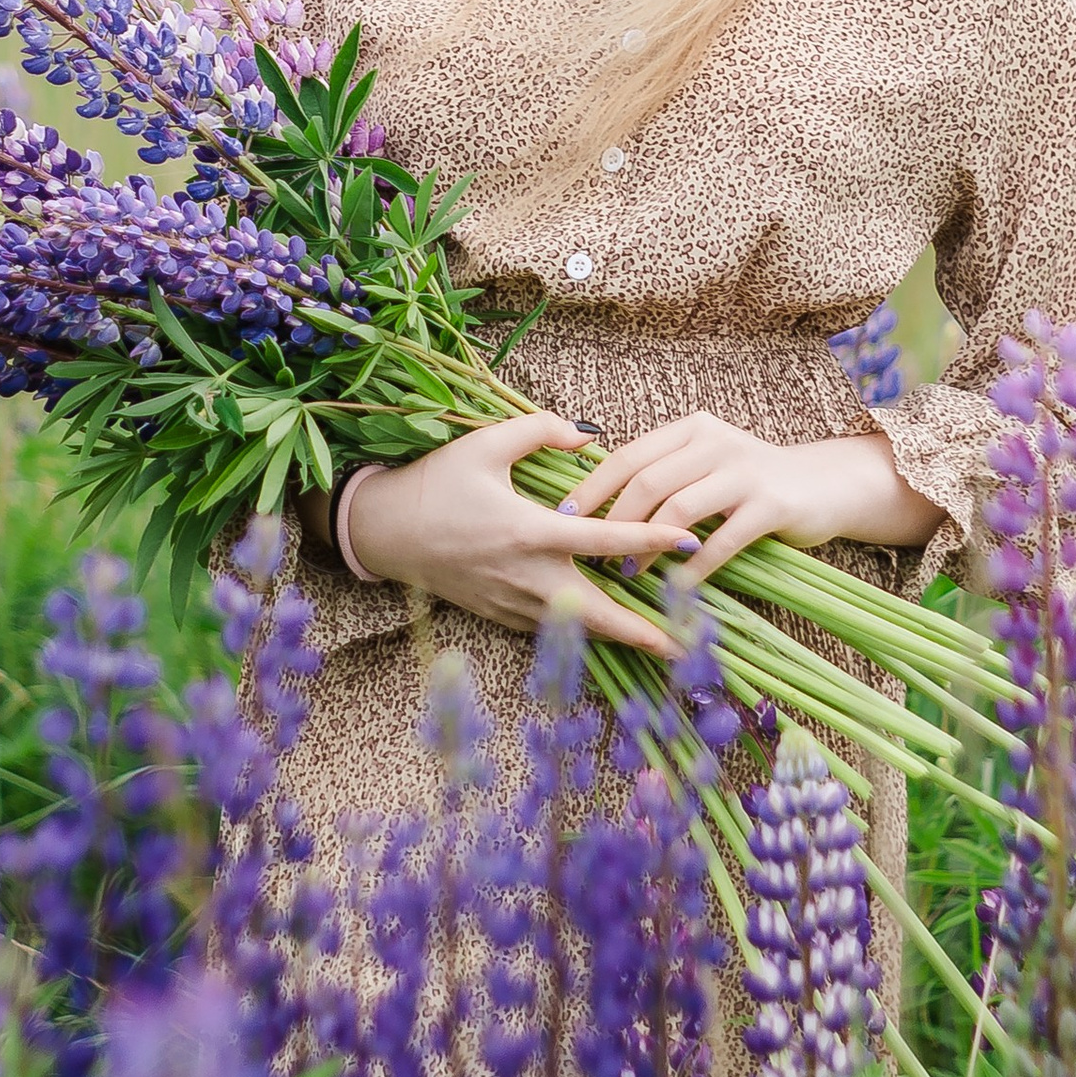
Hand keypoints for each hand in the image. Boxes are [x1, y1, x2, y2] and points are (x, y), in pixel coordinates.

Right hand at [336, 413, 698, 650]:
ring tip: (665, 642)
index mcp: (529, 531)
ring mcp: (513, 603)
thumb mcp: (485, 443)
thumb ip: (541, 430)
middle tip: (689, 645)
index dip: (649, 539)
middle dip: (647, 632)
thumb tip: (588, 435)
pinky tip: (612, 628)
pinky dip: (585, 630)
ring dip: (621, 635)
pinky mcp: (501, 616)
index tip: (688, 542)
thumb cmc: (436, 482)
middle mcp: (527, 577)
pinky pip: (553, 627)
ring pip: (579, 628)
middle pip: (600, 613)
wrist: (386, 532)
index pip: (604, 539)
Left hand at [562, 411, 938, 592]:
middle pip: (647, 481)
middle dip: (612, 521)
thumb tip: (601, 507)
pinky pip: (719, 540)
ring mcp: (744, 472)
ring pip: (678, 508)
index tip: (562, 516)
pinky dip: (691, 567)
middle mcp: (715, 443)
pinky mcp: (769, 505)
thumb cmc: (754, 482)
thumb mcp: (709, 464)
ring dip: (646, 545)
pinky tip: (674, 588)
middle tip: (591, 554)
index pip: (629, 455)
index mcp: (693, 430)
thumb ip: (667, 474)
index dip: (593, 488)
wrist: (826, 485)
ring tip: (627, 572)